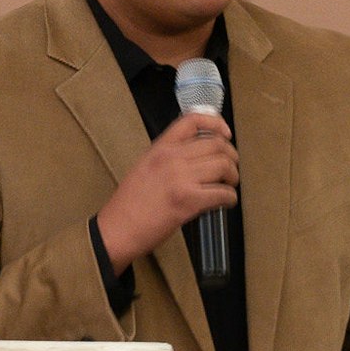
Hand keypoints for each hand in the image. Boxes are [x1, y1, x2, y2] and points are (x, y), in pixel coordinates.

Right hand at [95, 112, 238, 275]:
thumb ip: (168, 158)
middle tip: (230, 169)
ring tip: (228, 185)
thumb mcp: (144, 168)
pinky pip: (223, 193)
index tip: (225, 134)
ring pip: (224, 166)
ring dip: (232, 176)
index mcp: (159, 148)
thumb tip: (197, 158)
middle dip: (231, 157)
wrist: (117, 229)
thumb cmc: (128, 205)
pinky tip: (225, 202)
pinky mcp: (188, 200)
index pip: (192, 121)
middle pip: (217, 144)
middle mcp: (171, 158)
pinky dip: (229, 198)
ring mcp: (180, 178)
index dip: (215, 123)